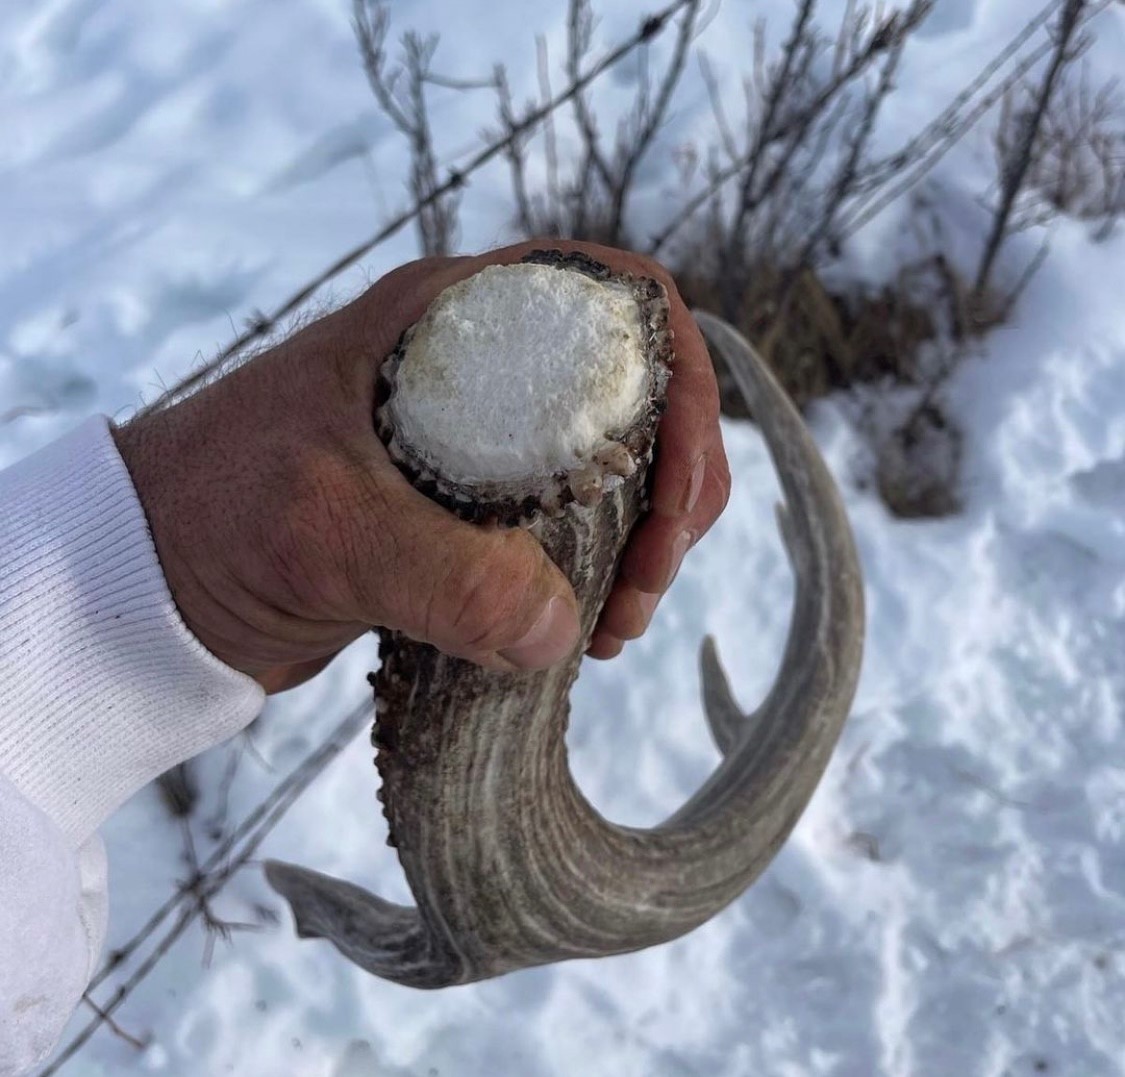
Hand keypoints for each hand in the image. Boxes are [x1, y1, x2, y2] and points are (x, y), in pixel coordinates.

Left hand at [112, 240, 729, 692]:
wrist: (151, 580)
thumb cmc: (216, 518)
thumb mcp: (328, 533)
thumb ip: (445, 577)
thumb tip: (562, 626)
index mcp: (452, 318)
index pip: (615, 298)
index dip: (677, 374)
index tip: (678, 480)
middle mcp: (482, 363)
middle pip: (638, 392)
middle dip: (675, 483)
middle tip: (646, 580)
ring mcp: (482, 439)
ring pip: (617, 464)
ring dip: (645, 540)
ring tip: (613, 625)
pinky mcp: (472, 509)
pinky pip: (573, 526)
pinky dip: (600, 574)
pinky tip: (583, 630)